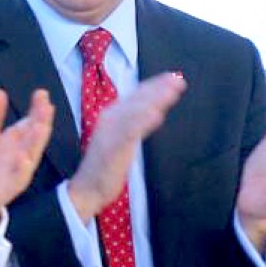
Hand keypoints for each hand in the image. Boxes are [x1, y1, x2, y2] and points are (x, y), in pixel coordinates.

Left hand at [0, 89, 53, 237]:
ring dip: (36, 143)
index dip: (37, 110)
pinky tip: (24, 159)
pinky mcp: (4, 191)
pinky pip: (15, 180)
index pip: (29, 124)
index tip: (41, 94)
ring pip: (29, 158)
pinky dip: (21, 170)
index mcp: (14, 144)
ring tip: (41, 127)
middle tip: (47, 106)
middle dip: (41, 123)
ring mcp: (13, 174)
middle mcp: (18, 157)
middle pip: (33, 139)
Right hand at [66, 72, 185, 219]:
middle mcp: (110, 119)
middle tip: (177, 79)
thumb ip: (135, 124)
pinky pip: (129, 131)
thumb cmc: (106, 165)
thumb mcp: (122, 139)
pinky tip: (156, 115)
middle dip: (158, 88)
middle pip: (137, 99)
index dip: (154, 85)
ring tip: (172, 91)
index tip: (172, 78)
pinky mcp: (113, 147)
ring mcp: (111, 132)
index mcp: (112, 116)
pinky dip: (142, 121)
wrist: (88, 188)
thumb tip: (154, 110)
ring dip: (154, 100)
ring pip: (135, 111)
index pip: (135, 95)